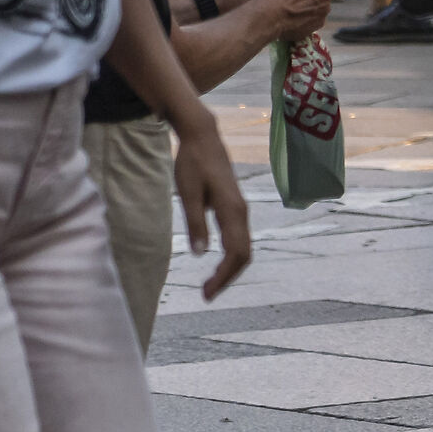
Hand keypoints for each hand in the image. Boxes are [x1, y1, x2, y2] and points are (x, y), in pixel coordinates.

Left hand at [170, 117, 250, 300]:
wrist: (203, 137)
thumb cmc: (192, 163)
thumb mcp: (188, 193)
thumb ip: (195, 223)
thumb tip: (199, 254)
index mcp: (232, 210)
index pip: (235, 252)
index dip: (223, 275)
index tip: (207, 293)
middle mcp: (241, 212)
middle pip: (244, 254)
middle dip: (228, 277)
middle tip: (206, 294)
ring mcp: (240, 209)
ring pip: (244, 247)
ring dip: (230, 268)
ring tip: (210, 284)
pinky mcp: (235, 207)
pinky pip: (239, 238)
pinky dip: (231, 255)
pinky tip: (216, 262)